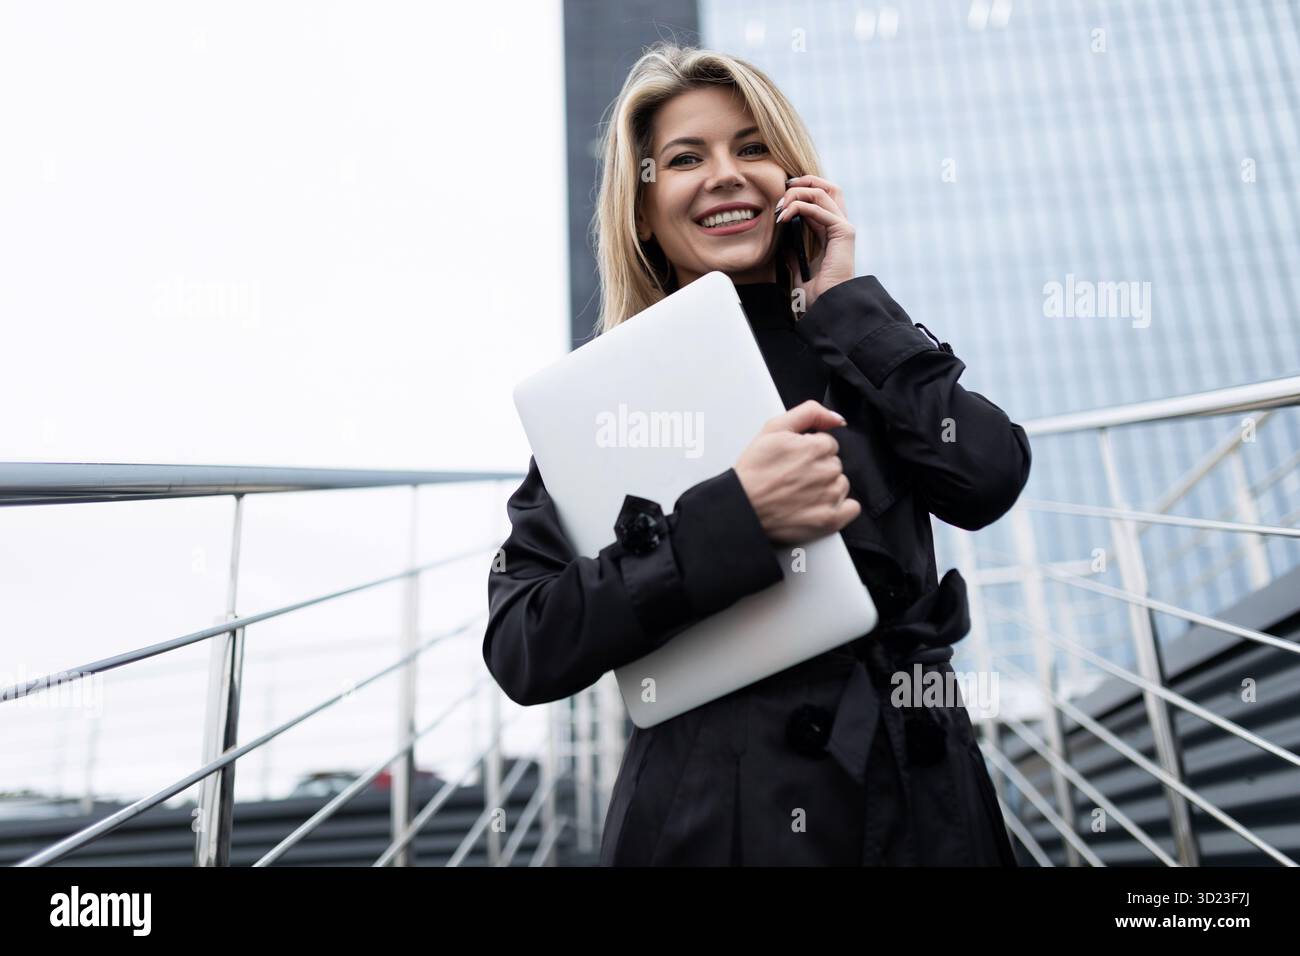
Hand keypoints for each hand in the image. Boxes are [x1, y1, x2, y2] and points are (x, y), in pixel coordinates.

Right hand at [734, 400, 860, 545]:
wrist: (742, 506)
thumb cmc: (754, 470)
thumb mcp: (774, 428)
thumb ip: (809, 413)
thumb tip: (836, 418)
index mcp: (816, 447)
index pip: (828, 444)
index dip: (810, 451)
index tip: (794, 461)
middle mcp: (827, 471)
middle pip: (835, 464)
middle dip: (818, 468)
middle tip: (793, 477)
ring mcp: (830, 497)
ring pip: (841, 485)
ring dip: (827, 487)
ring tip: (800, 493)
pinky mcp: (830, 520)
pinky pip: (851, 508)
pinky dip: (840, 508)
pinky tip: (817, 506)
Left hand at [775, 174, 855, 312]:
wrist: (829, 306)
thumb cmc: (818, 294)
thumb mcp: (800, 270)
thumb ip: (794, 256)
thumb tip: (782, 245)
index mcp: (831, 232)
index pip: (821, 198)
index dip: (802, 189)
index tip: (781, 196)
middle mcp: (840, 226)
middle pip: (827, 187)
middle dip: (804, 182)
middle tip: (783, 189)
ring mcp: (843, 227)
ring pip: (822, 192)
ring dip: (797, 194)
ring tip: (780, 207)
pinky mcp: (843, 232)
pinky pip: (820, 209)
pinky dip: (800, 207)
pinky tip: (785, 217)